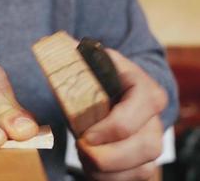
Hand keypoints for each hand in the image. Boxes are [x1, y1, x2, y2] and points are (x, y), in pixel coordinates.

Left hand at [77, 49, 166, 180]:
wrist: (116, 94)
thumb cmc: (99, 80)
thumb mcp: (90, 63)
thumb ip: (75, 55)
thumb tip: (55, 43)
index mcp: (144, 89)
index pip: (140, 109)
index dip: (113, 127)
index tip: (85, 136)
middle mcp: (155, 118)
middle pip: (146, 146)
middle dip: (109, 156)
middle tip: (82, 151)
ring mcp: (152, 141)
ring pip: (142, 168)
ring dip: (108, 171)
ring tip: (85, 159)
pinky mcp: (144, 161)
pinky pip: (136, 178)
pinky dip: (111, 179)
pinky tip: (94, 169)